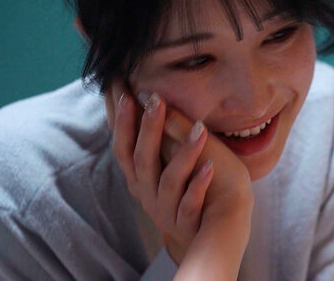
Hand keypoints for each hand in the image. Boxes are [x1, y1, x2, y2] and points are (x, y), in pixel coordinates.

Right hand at [104, 79, 253, 274]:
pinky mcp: (186, 223)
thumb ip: (154, 144)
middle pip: (143, 160)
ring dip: (184, 153)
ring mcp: (166, 210)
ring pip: (170, 180)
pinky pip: (190, 203)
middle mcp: (148, 194)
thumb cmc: (184, 195)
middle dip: (148, 130)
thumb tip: (144, 103)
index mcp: (139, 179)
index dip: (122, 125)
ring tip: (199, 128)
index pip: (124, 149)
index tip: (125, 96)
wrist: (203, 238)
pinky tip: (211, 165)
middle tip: (156, 102)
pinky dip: (199, 184)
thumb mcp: (164, 170)